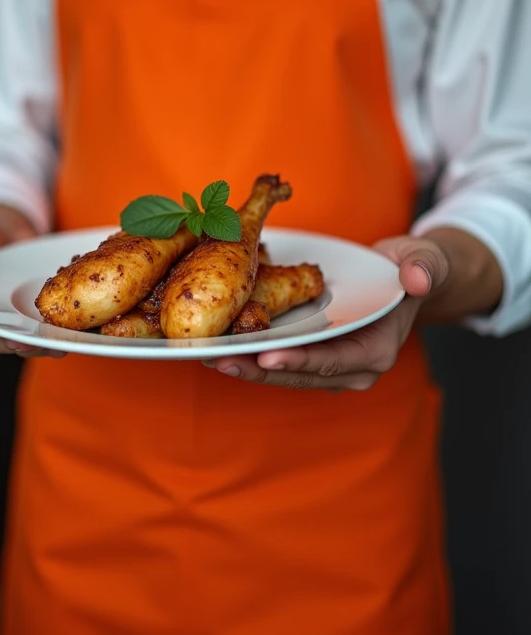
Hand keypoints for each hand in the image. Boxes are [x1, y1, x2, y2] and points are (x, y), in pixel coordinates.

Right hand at [0, 203, 66, 359]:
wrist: (4, 229)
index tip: (16, 338)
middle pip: (4, 341)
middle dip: (25, 345)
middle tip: (46, 343)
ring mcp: (11, 321)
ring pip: (25, 342)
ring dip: (44, 345)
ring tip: (63, 342)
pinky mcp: (32, 317)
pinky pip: (43, 331)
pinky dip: (57, 334)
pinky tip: (73, 335)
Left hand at [204, 234, 452, 390]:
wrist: (404, 277)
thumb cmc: (414, 268)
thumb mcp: (426, 261)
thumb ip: (425, 268)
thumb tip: (417, 278)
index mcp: (377, 352)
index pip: (334, 360)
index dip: (300, 360)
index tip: (267, 356)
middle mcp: (351, 368)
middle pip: (298, 373)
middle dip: (258, 368)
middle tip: (220, 359)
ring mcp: (328, 366)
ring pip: (281, 371)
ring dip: (245, 364)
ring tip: (208, 354)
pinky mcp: (310, 356)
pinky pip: (275, 358)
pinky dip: (248, 352)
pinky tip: (218, 344)